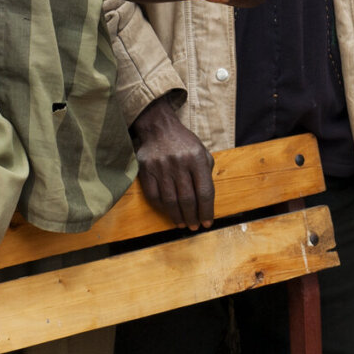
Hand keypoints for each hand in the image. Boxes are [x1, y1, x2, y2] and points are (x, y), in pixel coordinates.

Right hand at [132, 98, 214, 229]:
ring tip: (182, 224)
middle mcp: (179, 163)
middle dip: (193, 217)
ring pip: (170, 201)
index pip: (204, 191)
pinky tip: (168, 212)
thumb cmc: (183, 142)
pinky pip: (154, 195)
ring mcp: (161, 167)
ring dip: (178, 216)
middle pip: (187, 199)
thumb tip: (206, 198)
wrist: (158, 127)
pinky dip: (161, 208)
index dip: (207, 211)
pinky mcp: (146, 170)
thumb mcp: (201, 150)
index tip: (207, 222)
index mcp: (196, 158)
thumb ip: (206, 171)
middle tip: (194, 226)